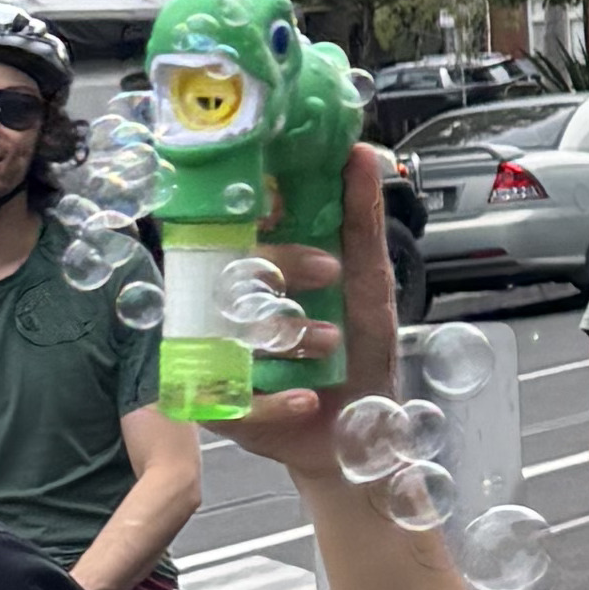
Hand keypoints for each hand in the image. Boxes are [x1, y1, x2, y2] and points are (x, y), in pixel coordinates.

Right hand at [202, 144, 403, 465]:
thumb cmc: (358, 355)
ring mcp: (219, 360)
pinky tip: (308, 398)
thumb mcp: (369, 285)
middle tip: (328, 273)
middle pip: (229, 271)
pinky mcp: (220, 409)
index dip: (259, 216)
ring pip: (229, 332)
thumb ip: (361, 223)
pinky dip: (276, 400)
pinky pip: (231, 398)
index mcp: (259, 275)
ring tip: (330, 345)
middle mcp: (230, 312)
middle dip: (282, 266)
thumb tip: (359, 153)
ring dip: (287, 335)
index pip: (237, 231)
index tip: (291, 212)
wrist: (360, 436)